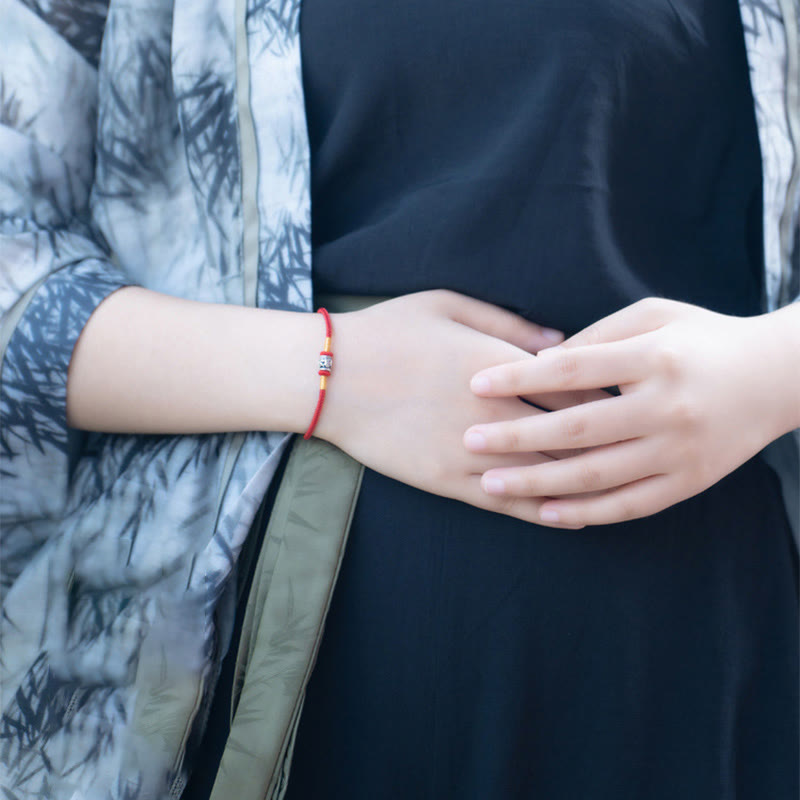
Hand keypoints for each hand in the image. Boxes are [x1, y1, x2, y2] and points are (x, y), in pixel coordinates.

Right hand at [316, 290, 602, 526]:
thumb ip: (508, 322)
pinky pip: (509, 504)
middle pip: (570, 435)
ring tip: (625, 489)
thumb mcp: (448, 304)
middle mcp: (494, 413)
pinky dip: (548, 513)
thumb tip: (560, 339)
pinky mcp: (448, 482)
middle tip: (638, 447)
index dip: (606, 400)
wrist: (328, 377)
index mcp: (498, 364)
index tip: (628, 403)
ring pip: (547, 476)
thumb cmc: (388, 330)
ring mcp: (471, 452)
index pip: (573, 388)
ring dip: (588, 484)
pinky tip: (576, 517)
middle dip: (608, 443)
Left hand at [463, 297, 799, 526]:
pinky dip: (587, 513)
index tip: (477, 385)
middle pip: (578, 429)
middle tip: (470, 442)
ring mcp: (680, 450)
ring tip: (491, 484)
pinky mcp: (690, 481)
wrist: (777, 377)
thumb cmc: (702, 339)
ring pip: (598, 475)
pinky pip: (631, 505)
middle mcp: (667, 407)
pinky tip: (546, 513)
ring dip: (538, 483)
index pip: (574, 370)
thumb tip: (541, 363)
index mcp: (654, 358)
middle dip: (517, 437)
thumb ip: (599, 336)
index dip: (521, 378)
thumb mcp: (655, 316)